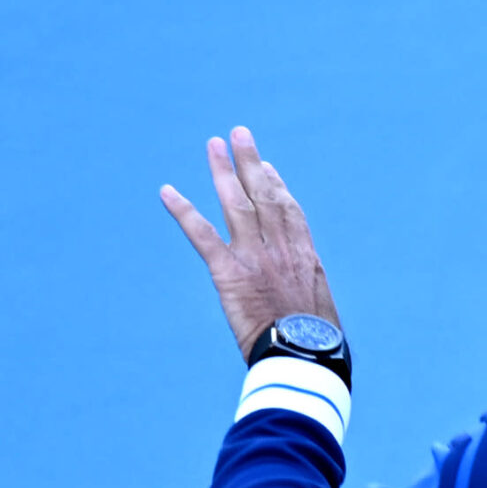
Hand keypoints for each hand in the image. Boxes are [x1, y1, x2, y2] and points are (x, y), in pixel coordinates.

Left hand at [161, 126, 341, 360]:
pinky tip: (168, 192)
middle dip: (250, 162)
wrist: (305, 352)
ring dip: (223, 171)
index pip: (288, 210)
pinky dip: (184, 212)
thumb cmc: (316, 342)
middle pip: (264, 194)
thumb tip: (306, 308)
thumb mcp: (319, 311)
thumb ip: (304, 296)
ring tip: (214, 144)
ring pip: (237, 204)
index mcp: (305, 255)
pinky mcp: (230, 272)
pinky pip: (202, 236)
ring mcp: (255, 257)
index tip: (267, 166)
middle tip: (239, 134)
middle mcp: (281, 247)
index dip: (277, 185)